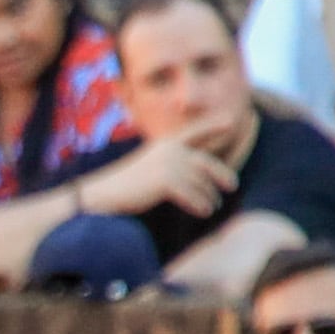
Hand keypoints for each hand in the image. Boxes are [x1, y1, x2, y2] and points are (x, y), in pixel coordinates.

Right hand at [72, 135, 234, 220]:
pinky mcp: (166, 181)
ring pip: (200, 182)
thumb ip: (173, 167)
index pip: (195, 133)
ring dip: (208, 196)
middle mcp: (171, 151)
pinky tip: (204, 212)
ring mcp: (169, 164)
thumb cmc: (124, 187)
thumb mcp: (150, 169)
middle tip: (232, 186)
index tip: (231, 121)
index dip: (213, 126)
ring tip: (213, 206)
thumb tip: (198, 179)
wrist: (102, 195)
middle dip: (221, 174)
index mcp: (166, 144)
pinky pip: (192, 195)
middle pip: (205, 163)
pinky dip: (200, 204)